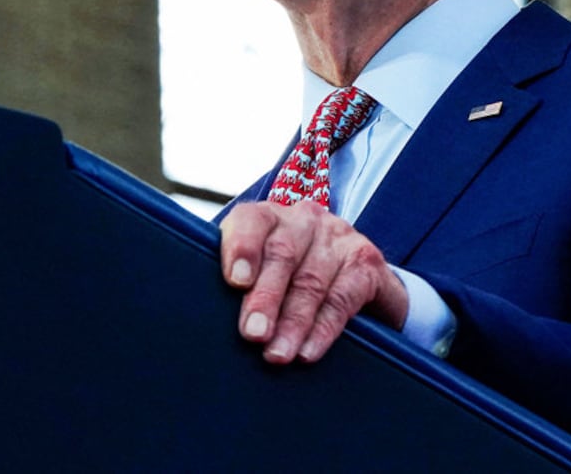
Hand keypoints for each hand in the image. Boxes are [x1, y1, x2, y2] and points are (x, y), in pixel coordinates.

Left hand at [219, 200, 408, 363]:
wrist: (355, 284)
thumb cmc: (287, 284)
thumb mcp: (260, 276)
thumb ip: (237, 286)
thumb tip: (204, 320)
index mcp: (269, 217)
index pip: (251, 220)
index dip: (242, 248)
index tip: (235, 281)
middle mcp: (304, 219)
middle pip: (282, 254)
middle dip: (265, 298)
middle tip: (253, 333)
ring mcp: (339, 236)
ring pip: (312, 281)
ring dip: (293, 322)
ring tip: (276, 354)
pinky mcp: (367, 261)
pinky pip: (343, 298)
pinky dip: (324, 328)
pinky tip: (308, 351)